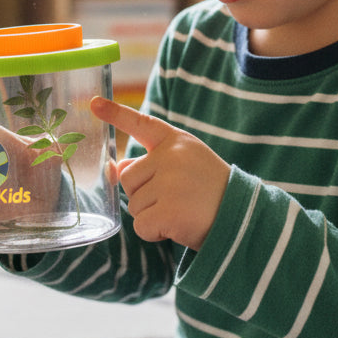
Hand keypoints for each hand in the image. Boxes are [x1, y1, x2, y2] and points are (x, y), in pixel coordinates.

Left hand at [90, 96, 228, 249]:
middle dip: (143, 194)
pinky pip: (140, 226)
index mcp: (176, 142)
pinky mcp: (169, 211)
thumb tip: (118, 167)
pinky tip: (177, 227)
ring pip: (134, 205)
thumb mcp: (187, 166)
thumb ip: (154, 163)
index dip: (116, 113)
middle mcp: (171, 157)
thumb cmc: (211, 192)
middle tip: (175, 199)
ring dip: (151, 215)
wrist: (243, 218)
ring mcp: (170, 183)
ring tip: (181, 212)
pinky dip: (154, 234)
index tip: (93, 104)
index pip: (141, 123)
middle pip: (128, 179)